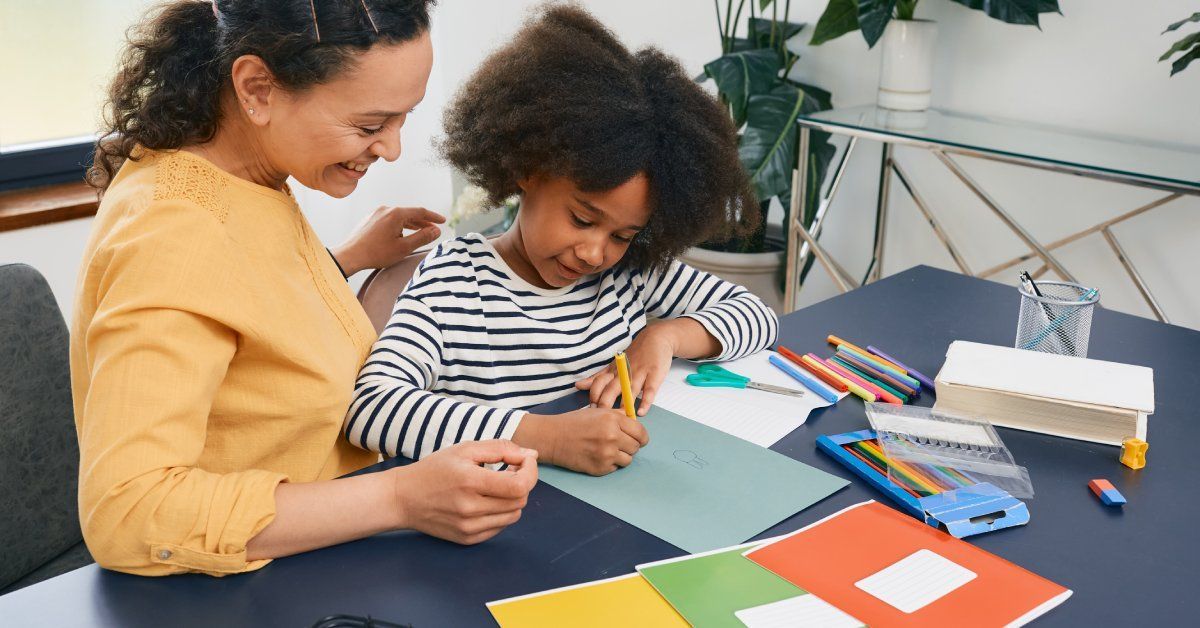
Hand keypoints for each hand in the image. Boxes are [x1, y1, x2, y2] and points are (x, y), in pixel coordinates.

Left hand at [331, 205, 445, 275]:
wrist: (350, 255)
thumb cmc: (376, 253)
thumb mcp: (404, 247)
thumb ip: (422, 237)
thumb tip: (436, 231)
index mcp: (396, 213)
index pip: (420, 212)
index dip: (433, 217)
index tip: (442, 221)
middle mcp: (386, 209)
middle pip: (409, 213)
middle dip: (422, 222)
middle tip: (433, 229)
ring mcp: (376, 213)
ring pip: (398, 217)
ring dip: (410, 224)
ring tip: (419, 232)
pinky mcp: (369, 219)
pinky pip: (388, 220)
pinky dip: (398, 225)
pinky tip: (400, 234)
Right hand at [391, 440, 536, 544]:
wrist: (403, 498)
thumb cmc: (434, 469)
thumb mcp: (465, 449)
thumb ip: (500, 449)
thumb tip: (531, 454)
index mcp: (470, 482)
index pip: (519, 485)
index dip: (530, 471)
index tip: (524, 460)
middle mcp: (470, 509)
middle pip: (520, 501)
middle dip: (522, 482)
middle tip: (508, 470)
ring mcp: (469, 527)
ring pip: (514, 515)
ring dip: (513, 499)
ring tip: (496, 486)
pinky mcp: (467, 539)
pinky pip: (500, 527)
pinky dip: (501, 513)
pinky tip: (486, 501)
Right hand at [514, 408, 648, 475]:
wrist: (553, 438)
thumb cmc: (575, 422)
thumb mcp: (598, 412)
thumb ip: (618, 417)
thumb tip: (635, 424)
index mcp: (612, 420)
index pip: (640, 432)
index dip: (641, 437)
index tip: (638, 439)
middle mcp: (612, 436)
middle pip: (636, 447)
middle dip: (630, 445)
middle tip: (618, 443)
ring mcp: (607, 454)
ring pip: (628, 460)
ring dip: (621, 456)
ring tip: (607, 450)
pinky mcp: (600, 468)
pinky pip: (615, 468)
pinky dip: (610, 464)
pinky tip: (598, 456)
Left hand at [576, 323, 678, 415]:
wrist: (656, 338)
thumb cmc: (635, 355)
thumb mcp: (614, 365)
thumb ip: (597, 377)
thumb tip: (578, 385)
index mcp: (614, 371)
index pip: (598, 383)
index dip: (593, 397)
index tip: (590, 411)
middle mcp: (624, 373)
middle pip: (611, 389)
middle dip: (605, 403)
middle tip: (602, 418)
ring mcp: (640, 373)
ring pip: (629, 390)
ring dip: (624, 405)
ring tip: (620, 418)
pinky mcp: (654, 375)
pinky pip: (649, 390)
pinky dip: (646, 402)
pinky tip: (641, 412)